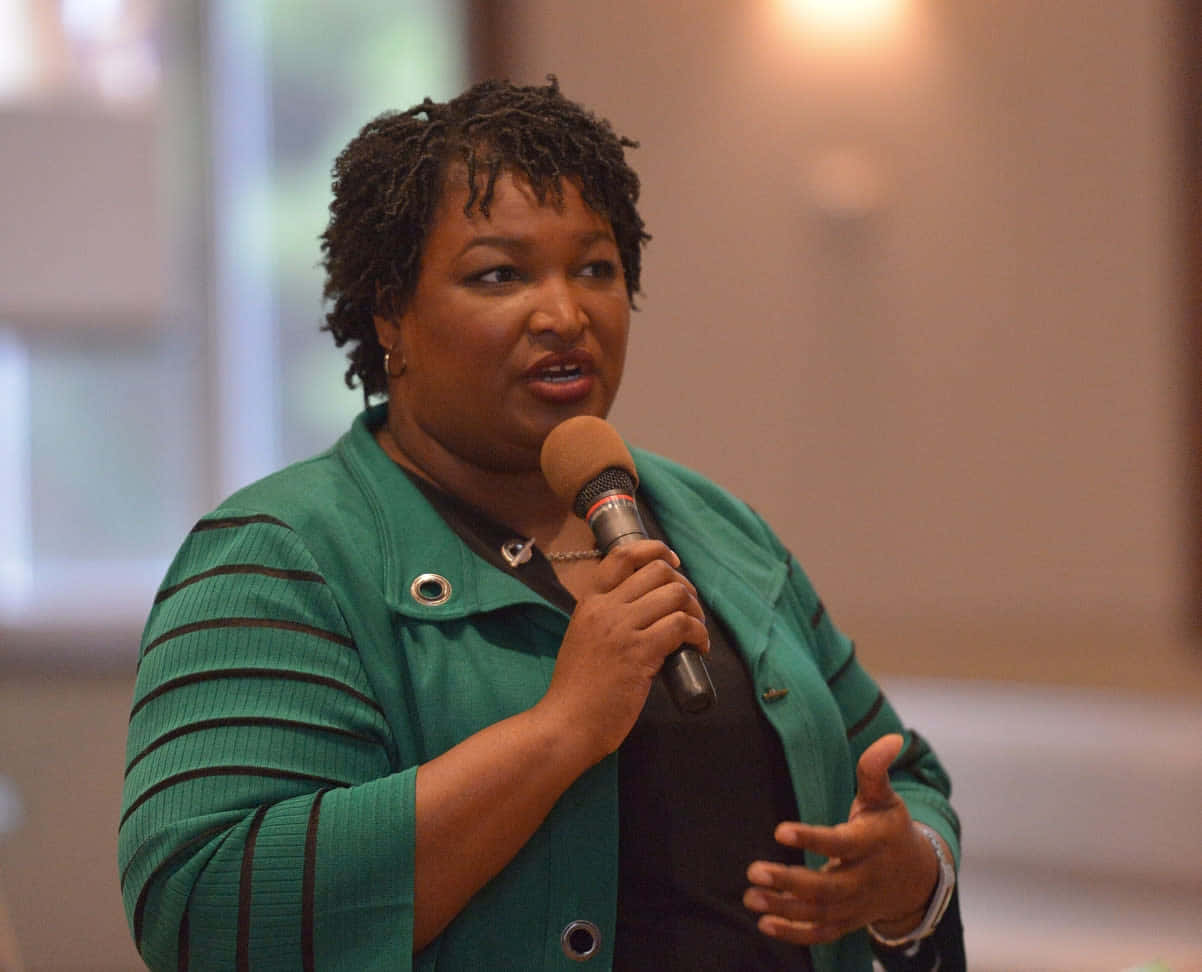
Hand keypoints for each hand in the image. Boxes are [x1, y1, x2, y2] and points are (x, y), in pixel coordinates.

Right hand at [537, 539, 709, 761]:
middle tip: (689, 609)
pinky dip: (698, 634)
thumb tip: (643, 612)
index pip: (622, 555)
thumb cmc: (576, 690)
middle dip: (684, 586)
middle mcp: (605, 607)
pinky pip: (681, 626)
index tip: (672, 563)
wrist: (566, 723)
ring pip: (675, 595)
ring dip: (695, 611)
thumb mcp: (584, 639)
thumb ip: (606, 621)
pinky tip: (699, 647)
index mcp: (590, 602)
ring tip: (696, 630)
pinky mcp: (640, 652)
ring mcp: (622, 628)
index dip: (654, 550)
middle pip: (658, 571)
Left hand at [742, 734, 938, 944]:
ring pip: (820, 912)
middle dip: (789, 882)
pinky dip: (795, 934)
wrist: (916, 878)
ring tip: (750, 896)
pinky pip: (822, 933)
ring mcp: (856, 904)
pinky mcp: (848, 921)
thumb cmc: (890, 829)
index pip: (842, 844)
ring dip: (784, 908)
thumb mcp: (886, 798)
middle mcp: (865, 878)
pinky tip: (764, 923)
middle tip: (753, 871)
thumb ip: (876, 770)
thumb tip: (891, 738)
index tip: (779, 830)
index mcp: (872, 843)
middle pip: (827, 886)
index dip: (812, 838)